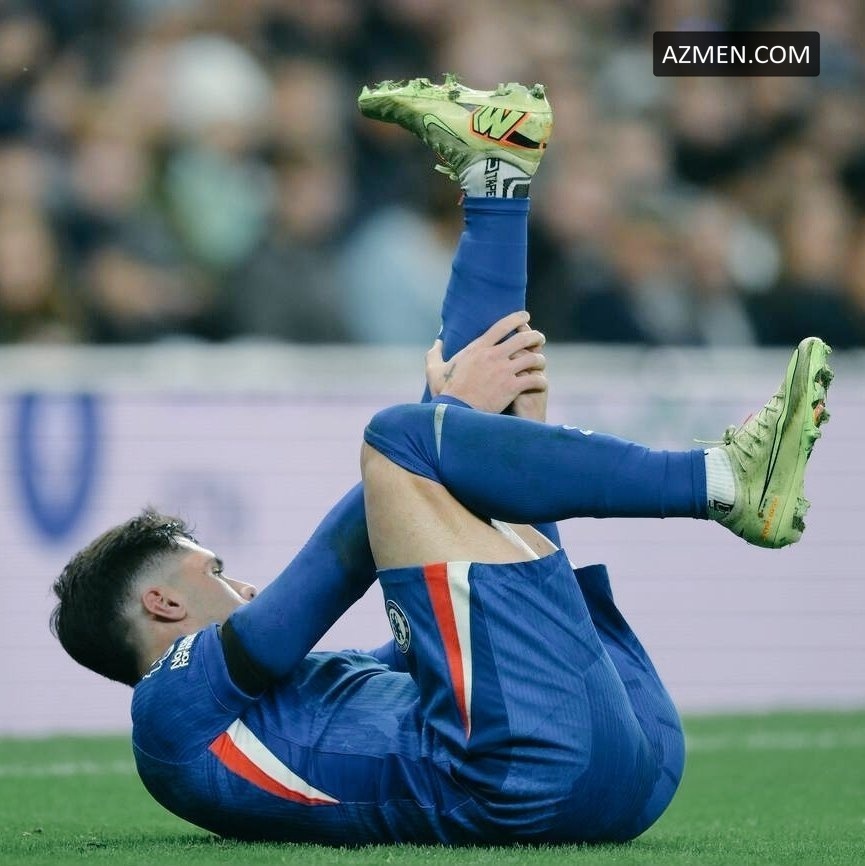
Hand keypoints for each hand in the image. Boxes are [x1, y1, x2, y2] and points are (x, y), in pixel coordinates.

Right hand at [425, 311, 546, 413]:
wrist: (454, 412)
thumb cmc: (444, 392)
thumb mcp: (435, 370)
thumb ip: (435, 353)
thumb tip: (437, 341)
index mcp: (478, 348)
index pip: (502, 325)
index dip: (518, 318)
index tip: (526, 316)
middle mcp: (493, 355)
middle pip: (523, 338)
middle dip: (535, 336)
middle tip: (540, 339)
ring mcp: (504, 371)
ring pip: (533, 358)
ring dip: (540, 360)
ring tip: (540, 364)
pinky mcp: (510, 388)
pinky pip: (534, 380)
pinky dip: (540, 381)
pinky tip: (541, 383)